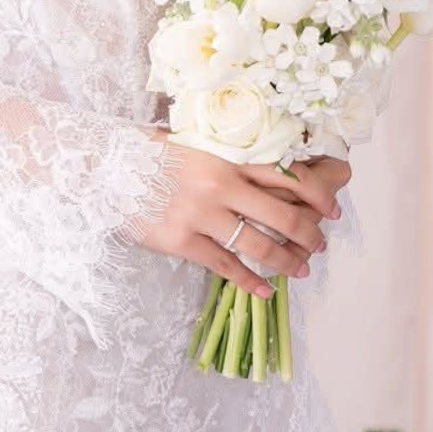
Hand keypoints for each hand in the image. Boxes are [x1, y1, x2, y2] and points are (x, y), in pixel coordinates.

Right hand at [121, 132, 342, 300]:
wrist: (99, 167)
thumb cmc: (142, 151)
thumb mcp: (188, 141)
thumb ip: (223, 153)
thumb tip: (259, 164)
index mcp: (226, 157)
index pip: (287, 174)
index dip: (319, 194)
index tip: (333, 209)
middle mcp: (220, 186)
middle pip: (283, 214)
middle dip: (309, 234)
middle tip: (320, 244)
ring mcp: (201, 215)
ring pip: (260, 245)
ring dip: (287, 261)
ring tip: (300, 270)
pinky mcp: (182, 241)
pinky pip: (226, 266)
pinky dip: (250, 281)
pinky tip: (265, 290)